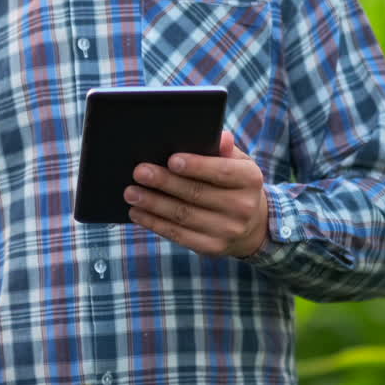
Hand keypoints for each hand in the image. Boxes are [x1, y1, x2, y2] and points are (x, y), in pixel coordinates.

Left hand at [125, 131, 269, 257]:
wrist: (252, 225)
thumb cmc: (234, 183)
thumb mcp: (237, 162)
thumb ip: (225, 149)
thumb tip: (220, 137)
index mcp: (250, 179)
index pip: (221, 171)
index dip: (196, 166)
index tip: (171, 159)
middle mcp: (243, 207)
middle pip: (197, 193)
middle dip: (164, 183)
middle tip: (139, 172)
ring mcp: (228, 231)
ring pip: (183, 216)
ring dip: (153, 204)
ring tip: (131, 193)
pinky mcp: (212, 248)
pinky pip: (179, 235)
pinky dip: (155, 224)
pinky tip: (138, 213)